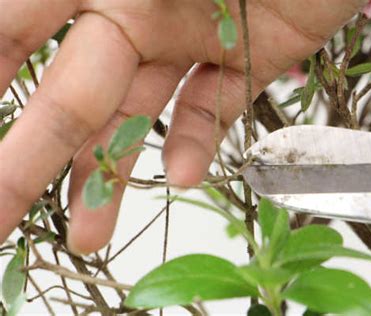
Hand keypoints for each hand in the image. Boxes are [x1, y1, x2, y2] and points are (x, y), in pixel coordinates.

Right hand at [0, 0, 366, 253]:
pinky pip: (211, 108)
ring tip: (87, 234)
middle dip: (29, 156)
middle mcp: (139, 12)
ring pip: (138, 115)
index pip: (20, 26)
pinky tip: (182, 174)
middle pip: (72, 95)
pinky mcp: (245, 60)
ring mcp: (193, 41)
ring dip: (111, 174)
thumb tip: (11, 21)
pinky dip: (195, 140)